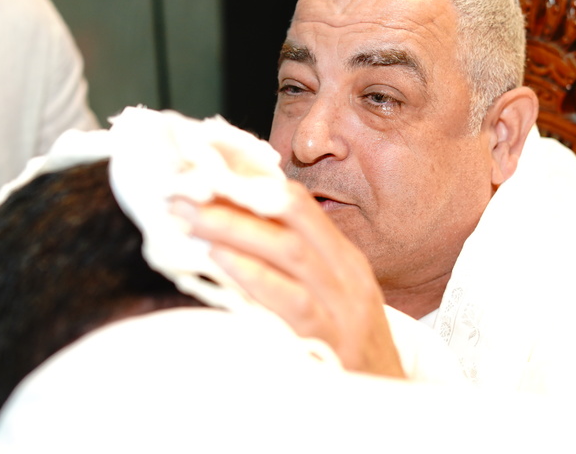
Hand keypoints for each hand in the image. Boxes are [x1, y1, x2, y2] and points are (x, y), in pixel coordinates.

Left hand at [173, 181, 404, 377]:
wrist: (390, 399)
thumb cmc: (348, 348)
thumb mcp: (330, 297)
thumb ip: (291, 269)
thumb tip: (227, 240)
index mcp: (342, 257)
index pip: (297, 204)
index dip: (250, 183)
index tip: (206, 175)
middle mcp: (346, 273)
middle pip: (292, 217)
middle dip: (235, 199)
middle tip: (185, 191)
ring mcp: (343, 305)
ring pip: (290, 250)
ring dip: (235, 229)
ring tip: (190, 219)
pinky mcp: (333, 340)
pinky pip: (292, 302)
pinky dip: (254, 276)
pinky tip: (220, 262)